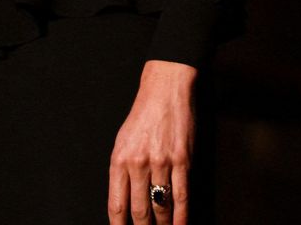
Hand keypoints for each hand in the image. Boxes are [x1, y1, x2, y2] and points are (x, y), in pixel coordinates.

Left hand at [107, 60, 195, 224]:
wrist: (166, 88)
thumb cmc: (143, 114)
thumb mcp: (122, 141)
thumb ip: (122, 172)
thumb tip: (125, 203)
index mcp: (119, 160)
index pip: (117, 205)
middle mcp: (138, 164)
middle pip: (139, 211)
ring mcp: (162, 162)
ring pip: (161, 207)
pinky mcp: (183, 160)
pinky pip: (182, 195)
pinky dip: (182, 215)